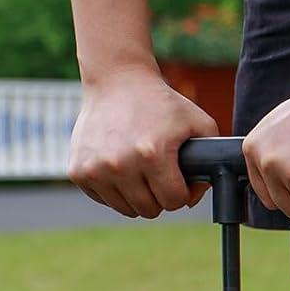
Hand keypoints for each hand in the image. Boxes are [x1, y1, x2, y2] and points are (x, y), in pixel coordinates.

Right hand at [69, 66, 218, 217]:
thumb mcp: (198, 122)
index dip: (182, 193)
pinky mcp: (78, 171)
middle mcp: (120, 164)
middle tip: (159, 175)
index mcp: (152, 154)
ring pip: (126, 209)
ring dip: (137, 196)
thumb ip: (211, 160)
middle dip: (159, 196)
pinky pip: (104, 199)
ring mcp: (95, 169)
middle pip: (149, 209)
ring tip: (140, 171)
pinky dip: (114, 189)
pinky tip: (119, 165)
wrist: (116, 81)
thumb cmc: (161, 103)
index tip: (179, 180)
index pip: (173, 201)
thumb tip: (194, 198)